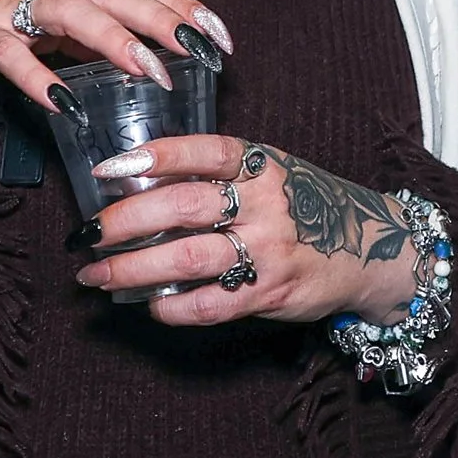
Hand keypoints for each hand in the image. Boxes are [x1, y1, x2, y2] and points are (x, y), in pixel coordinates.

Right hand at [0, 0, 231, 108]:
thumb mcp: (50, 17)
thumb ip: (91, 34)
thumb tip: (145, 61)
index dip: (182, 6)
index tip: (222, 37)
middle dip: (163, 19)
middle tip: (202, 51)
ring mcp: (14, 7)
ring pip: (72, 13)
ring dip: (114, 40)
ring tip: (150, 71)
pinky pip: (13, 55)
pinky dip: (39, 78)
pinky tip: (63, 105)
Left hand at [70, 134, 425, 328]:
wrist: (372, 247)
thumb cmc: (301, 204)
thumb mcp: (269, 172)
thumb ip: (217, 173)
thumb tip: (137, 180)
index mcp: (259, 164)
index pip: (202, 151)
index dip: (153, 156)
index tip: (106, 168)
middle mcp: (264, 203)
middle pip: (181, 207)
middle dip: (123, 222)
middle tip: (85, 235)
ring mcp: (269, 249)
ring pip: (186, 260)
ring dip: (131, 270)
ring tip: (97, 275)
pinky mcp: (272, 291)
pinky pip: (210, 304)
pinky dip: (171, 307)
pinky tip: (148, 304)